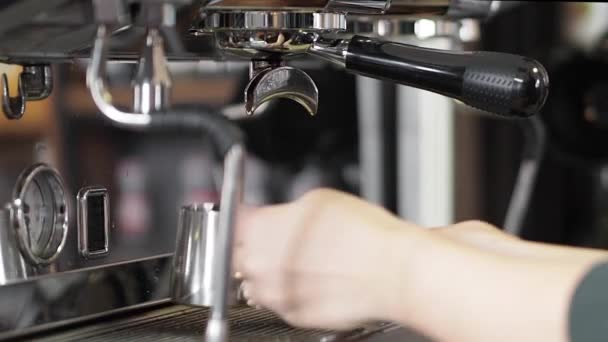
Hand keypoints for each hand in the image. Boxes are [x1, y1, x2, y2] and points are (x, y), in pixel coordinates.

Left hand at [233, 188, 413, 329]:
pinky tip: (312, 278)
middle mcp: (261, 265)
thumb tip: (273, 217)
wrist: (392, 272)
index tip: (245, 218)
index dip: (240, 218)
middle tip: (273, 239)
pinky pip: (278, 302)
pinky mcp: (293, 316)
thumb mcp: (317, 201)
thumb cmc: (363, 235)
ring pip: (254, 283)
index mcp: (261, 230)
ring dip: (266, 272)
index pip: (230, 222)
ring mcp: (276, 294)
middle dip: (250, 247)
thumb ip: (284, 211)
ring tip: (296, 261)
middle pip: (236, 255)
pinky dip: (288, 290)